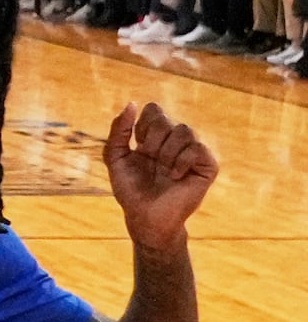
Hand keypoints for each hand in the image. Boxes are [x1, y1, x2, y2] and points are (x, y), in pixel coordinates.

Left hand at [104, 101, 218, 253]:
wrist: (145, 218)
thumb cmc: (130, 190)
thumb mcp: (115, 157)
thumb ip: (118, 129)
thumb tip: (132, 103)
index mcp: (155, 135)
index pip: (154, 109)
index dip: (143, 125)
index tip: (139, 146)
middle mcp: (176, 140)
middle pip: (165, 119)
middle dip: (153, 141)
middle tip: (152, 161)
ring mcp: (193, 153)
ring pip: (185, 130)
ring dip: (167, 152)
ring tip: (164, 170)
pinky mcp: (207, 167)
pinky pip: (199, 149)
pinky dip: (184, 160)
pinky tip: (176, 176)